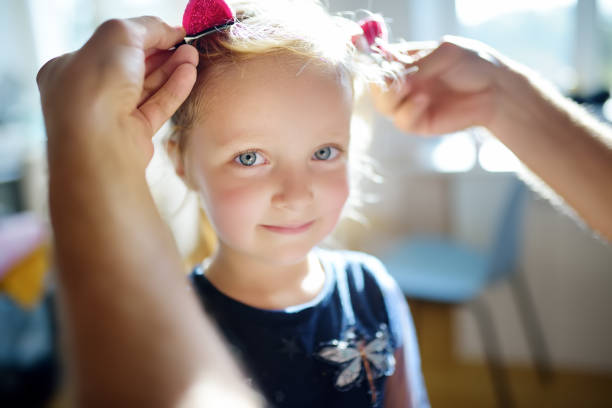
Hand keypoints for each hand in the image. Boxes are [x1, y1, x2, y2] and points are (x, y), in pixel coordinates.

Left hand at [37, 16, 197, 167]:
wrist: (100, 145)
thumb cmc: (95, 87)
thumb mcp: (119, 35)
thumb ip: (146, 27)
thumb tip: (169, 29)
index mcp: (70, 68)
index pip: (110, 46)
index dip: (142, 35)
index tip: (170, 31)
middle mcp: (88, 93)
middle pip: (131, 67)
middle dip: (161, 52)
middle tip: (186, 43)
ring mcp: (111, 116)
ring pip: (146, 88)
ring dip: (171, 69)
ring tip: (193, 55)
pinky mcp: (132, 135)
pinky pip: (156, 107)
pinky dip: (174, 90)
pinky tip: (190, 74)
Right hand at [371, 36, 505, 135]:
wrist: (496, 91)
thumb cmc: (474, 65)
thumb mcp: (446, 54)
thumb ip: (418, 64)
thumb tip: (391, 76)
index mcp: (407, 60)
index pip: (379, 63)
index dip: (376, 65)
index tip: (384, 66)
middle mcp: (404, 82)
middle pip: (376, 87)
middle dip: (382, 85)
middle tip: (396, 81)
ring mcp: (409, 104)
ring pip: (384, 106)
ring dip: (391, 98)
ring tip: (409, 89)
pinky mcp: (418, 123)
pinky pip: (402, 121)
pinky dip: (408, 111)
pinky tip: (422, 101)